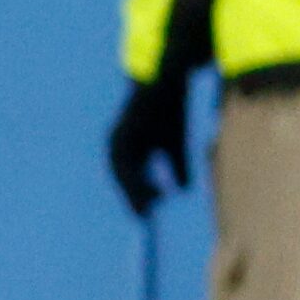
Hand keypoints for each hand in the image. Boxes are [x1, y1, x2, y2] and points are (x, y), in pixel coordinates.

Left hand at [107, 77, 189, 216]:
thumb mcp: (175, 144)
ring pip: (122, 173)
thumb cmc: (170, 111)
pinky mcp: (124, 133)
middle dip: (133, 197)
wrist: (167, 82)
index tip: (146, 213)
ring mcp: (118, 137)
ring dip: (134, 193)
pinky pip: (128, 163)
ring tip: (147, 210)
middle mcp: (117, 143)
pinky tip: (151, 190)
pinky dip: (138, 180)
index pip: (127, 176)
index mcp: (126, 146)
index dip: (137, 193)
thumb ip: (177, 167)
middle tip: (144, 217)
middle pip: (121, 178)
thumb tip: (183, 190)